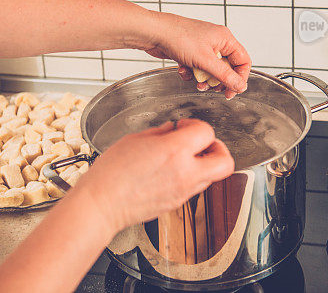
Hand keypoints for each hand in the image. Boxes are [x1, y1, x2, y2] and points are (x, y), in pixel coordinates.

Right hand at [75, 119, 234, 233]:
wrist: (102, 203)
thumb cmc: (111, 173)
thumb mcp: (135, 140)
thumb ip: (160, 133)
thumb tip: (171, 130)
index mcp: (174, 151)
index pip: (206, 132)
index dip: (196, 125)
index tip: (184, 126)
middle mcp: (185, 173)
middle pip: (225, 161)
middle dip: (218, 148)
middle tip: (202, 143)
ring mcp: (183, 191)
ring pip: (213, 176)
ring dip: (205, 163)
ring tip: (186, 156)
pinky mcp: (178, 204)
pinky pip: (196, 187)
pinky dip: (192, 176)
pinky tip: (172, 170)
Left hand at [137, 12, 250, 98]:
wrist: (153, 33)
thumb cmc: (179, 38)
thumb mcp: (205, 61)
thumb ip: (225, 75)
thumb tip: (240, 86)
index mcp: (225, 39)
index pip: (243, 61)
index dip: (240, 78)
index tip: (232, 91)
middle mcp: (215, 42)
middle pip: (227, 68)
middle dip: (218, 81)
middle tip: (212, 89)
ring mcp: (202, 47)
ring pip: (210, 70)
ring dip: (204, 79)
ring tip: (197, 83)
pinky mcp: (189, 52)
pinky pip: (196, 68)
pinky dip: (190, 72)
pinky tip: (182, 70)